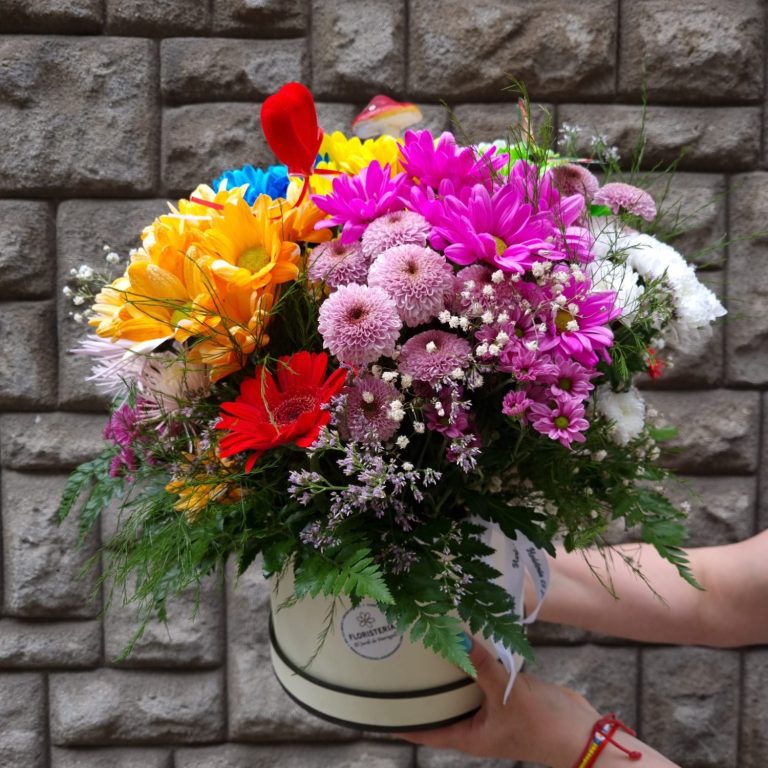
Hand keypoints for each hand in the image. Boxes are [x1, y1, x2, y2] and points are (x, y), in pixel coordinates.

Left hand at [397, 639, 598, 767]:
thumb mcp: (508, 694)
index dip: (400, 722)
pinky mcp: (505, 695)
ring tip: (424, 645)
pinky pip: (480, 678)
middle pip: (438, 708)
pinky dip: (471, 663)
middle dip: (420, 689)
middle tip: (397, 662)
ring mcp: (490, 710)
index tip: (376, 708)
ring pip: (459, 690)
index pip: (424, 732)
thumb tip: (456, 639)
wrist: (583, 731)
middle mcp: (474, 725)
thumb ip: (481, 666)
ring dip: (447, 672)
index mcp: (468, 736)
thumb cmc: (543, 725)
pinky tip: (464, 641)